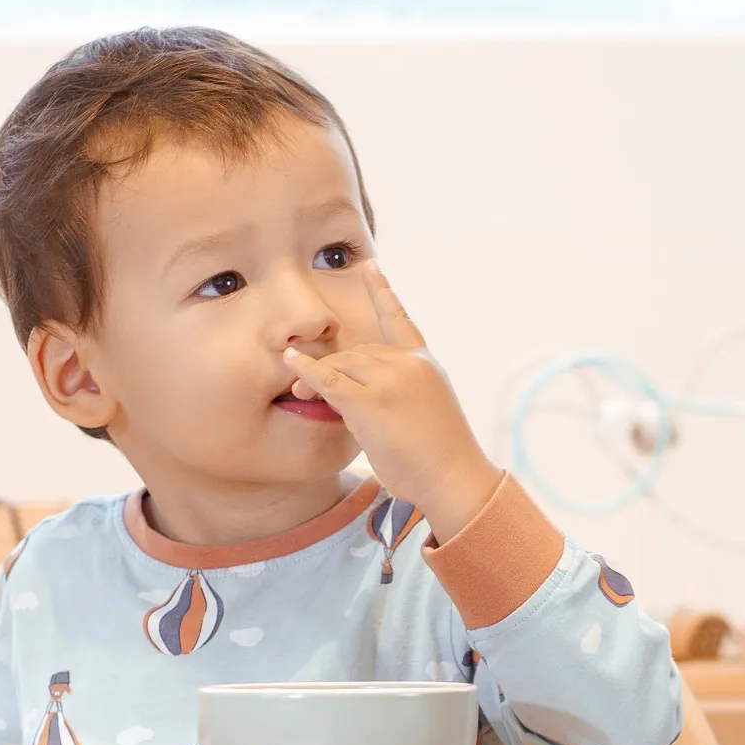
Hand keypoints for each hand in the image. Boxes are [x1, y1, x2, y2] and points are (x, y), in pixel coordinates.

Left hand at [283, 262, 501, 536]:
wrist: (454, 477)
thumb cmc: (441, 455)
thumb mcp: (426, 409)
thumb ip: (399, 390)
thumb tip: (358, 393)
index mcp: (425, 363)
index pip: (399, 320)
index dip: (382, 293)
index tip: (369, 267)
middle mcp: (409, 364)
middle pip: (359, 351)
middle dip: (333, 365)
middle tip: (305, 386)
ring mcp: (391, 380)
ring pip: (343, 364)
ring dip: (318, 375)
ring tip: (299, 391)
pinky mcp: (371, 402)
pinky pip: (330, 381)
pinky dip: (308, 371)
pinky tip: (290, 363)